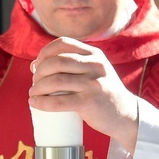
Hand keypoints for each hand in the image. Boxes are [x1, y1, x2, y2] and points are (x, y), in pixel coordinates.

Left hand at [29, 37, 138, 151]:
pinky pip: (59, 101)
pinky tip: (34, 103)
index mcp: (94, 54)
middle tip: (34, 83)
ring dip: (37, 87)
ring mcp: (93, 83)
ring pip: (55, 80)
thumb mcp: (94, 72)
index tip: (37, 65)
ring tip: (33, 94)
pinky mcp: (90, 102)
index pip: (62, 43)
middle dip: (39, 72)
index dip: (44, 52)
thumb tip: (35, 65)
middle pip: (56, 61)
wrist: (125, 115)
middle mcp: (95, 65)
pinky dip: (42, 102)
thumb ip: (72, 65)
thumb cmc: (102, 94)